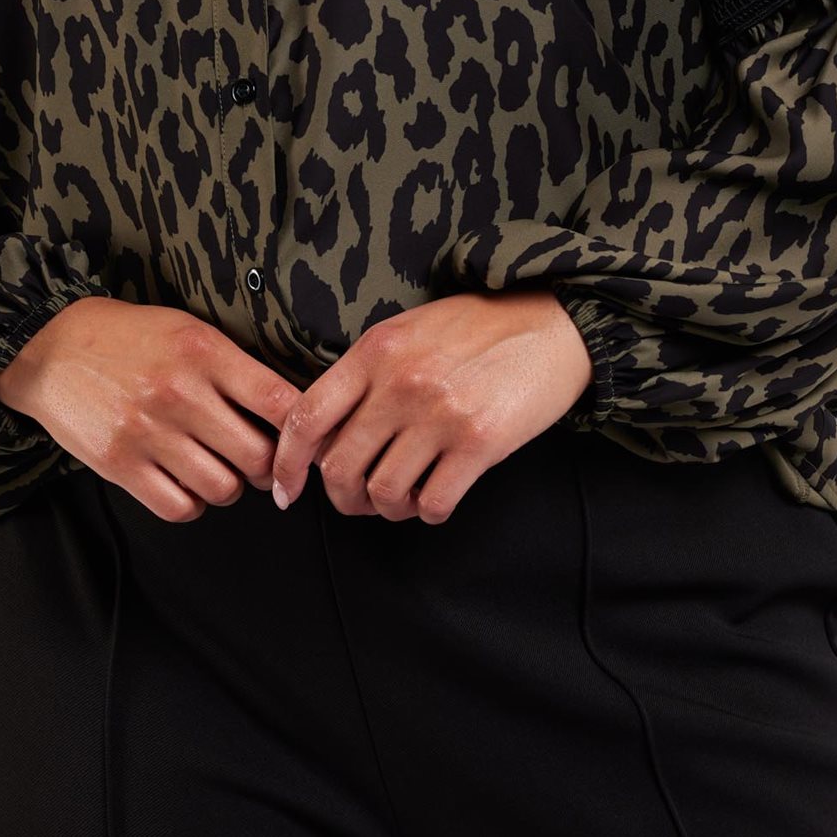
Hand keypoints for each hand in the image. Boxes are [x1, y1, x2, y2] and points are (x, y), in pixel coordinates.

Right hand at [0, 298, 305, 522]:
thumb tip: (287, 412)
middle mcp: (180, 392)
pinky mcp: (120, 464)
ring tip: (219, 469)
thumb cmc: (130, 338)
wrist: (53, 348)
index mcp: (205, 352)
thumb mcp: (189, 331)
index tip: (307, 443)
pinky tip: (186, 483)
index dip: (304, 432)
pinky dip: (192, 503)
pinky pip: (179, 508)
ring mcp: (148, 431)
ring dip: (229, 487)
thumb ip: (235, 367)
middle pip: (257, 456)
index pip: (279, 402)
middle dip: (269, 468)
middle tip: (261, 463)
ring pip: (223, 489)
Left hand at [269, 288, 593, 524]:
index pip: (307, 417)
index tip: (285, 491)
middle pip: (339, 468)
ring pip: (383, 493)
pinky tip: (436, 495)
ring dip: (388, 507)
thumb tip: (324, 436)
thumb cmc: (476, 328)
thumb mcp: (407, 332)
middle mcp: (400, 383)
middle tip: (359, 501)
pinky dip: (427, 511)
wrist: (551, 324)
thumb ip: (365, 375)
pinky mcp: (479, 442)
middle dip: (342, 498)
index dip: (287, 463)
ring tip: (405, 495)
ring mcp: (439, 414)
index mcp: (374, 352)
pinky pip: (432, 504)